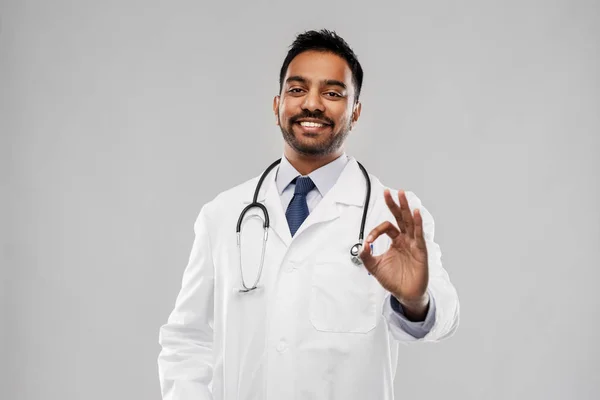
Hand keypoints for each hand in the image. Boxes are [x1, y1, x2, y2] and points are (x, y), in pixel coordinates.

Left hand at [359, 189, 428, 319]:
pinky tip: (415, 212)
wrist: (405, 294)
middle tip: (388, 192)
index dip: (375, 231)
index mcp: (396, 240)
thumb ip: (366, 256)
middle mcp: (405, 239)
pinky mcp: (421, 250)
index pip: (386, 227)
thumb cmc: (393, 280)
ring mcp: (414, 243)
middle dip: (394, 204)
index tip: (369, 241)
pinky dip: (417, 223)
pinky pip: (419, 234)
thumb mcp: (374, 267)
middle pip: (400, 218)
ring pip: (410, 222)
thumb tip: (362, 244)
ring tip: (402, 194)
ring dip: (406, 208)